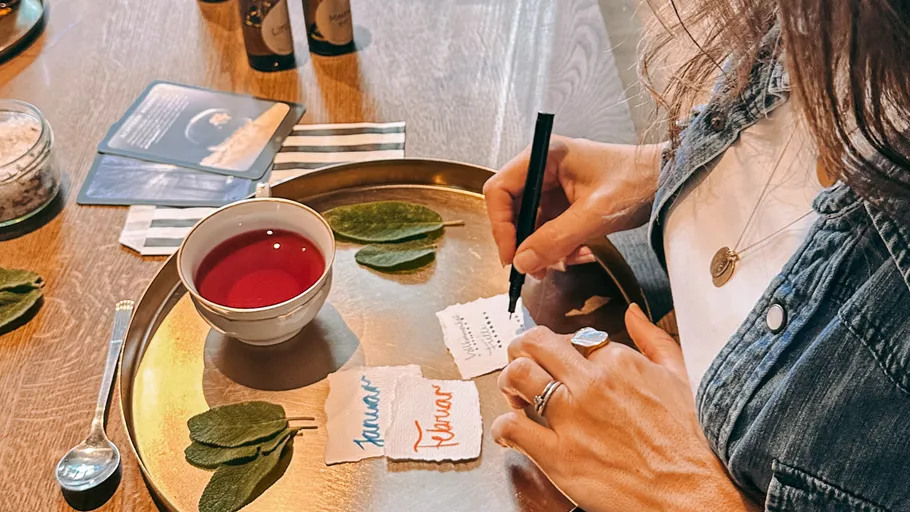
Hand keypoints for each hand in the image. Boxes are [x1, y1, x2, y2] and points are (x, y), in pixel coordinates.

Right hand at [483, 137, 660, 275]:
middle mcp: (543, 169)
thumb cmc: (636, 182)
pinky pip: (549, 230)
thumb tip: (521, 262)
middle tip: (537, 269)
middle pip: (512, 210)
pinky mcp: (565, 202)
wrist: (670, 180)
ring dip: (545, 249)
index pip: (499, 190)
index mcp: (544, 157)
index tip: (512, 256)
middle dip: (525, 243)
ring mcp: (553, 186)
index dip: (500, 226)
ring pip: (531, 225)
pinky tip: (583, 252)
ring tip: (571, 260)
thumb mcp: (594, 214)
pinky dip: (560, 246)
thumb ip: (555, 239)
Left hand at [491, 305, 757, 511]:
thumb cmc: (691, 445)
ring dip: (508, 383)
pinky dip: (504, 428)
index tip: (560, 363)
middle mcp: (591, 384)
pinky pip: (511, 427)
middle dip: (521, 350)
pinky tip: (512, 433)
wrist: (695, 496)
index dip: (560, 350)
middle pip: (533, 344)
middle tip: (521, 362)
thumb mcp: (681, 378)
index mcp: (619, 362)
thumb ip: (653, 340)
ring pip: (517, 376)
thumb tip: (632, 313)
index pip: (569, 338)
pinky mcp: (558, 455)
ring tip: (516, 396)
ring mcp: (572, 418)